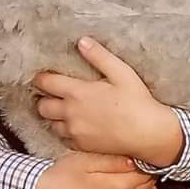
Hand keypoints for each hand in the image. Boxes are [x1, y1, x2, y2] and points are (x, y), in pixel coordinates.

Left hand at [34, 38, 183, 166]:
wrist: (148, 135)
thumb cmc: (137, 102)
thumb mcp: (122, 73)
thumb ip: (99, 56)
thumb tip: (81, 41)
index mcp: (78, 93)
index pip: (46, 83)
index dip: (41, 78)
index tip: (43, 75)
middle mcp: (71, 114)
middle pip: (42, 107)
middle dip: (44, 98)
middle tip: (53, 93)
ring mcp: (75, 132)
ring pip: (50, 124)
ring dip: (53, 116)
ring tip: (64, 109)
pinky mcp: (82, 146)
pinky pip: (63, 138)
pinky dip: (65, 131)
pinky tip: (76, 124)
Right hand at [34, 150, 156, 188]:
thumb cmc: (63, 176)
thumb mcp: (86, 161)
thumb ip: (113, 161)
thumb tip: (136, 159)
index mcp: (118, 186)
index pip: (145, 171)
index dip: (148, 159)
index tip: (146, 148)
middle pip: (146, 184)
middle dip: (149, 170)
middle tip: (146, 155)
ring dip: (147, 183)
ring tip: (144, 168)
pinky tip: (141, 188)